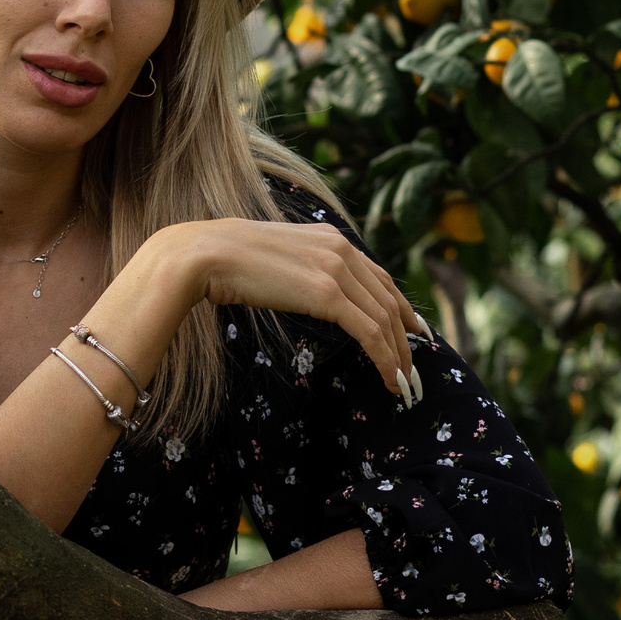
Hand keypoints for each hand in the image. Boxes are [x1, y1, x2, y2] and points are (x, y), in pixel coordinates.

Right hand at [164, 218, 431, 402]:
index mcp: (331, 238)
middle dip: (405, 337)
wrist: (207, 254)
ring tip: (401, 381)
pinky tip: (388, 378)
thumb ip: (302, 268)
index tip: (412, 330)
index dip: (400, 307)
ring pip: (384, 319)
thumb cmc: (227, 260)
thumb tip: (306, 288)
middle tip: (411, 366)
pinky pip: (369, 332)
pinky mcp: (327, 294)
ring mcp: (336, 269)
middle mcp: (341, 249)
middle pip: (388, 299)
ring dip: (397, 354)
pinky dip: (384, 357)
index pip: (379, 276)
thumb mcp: (277, 257)